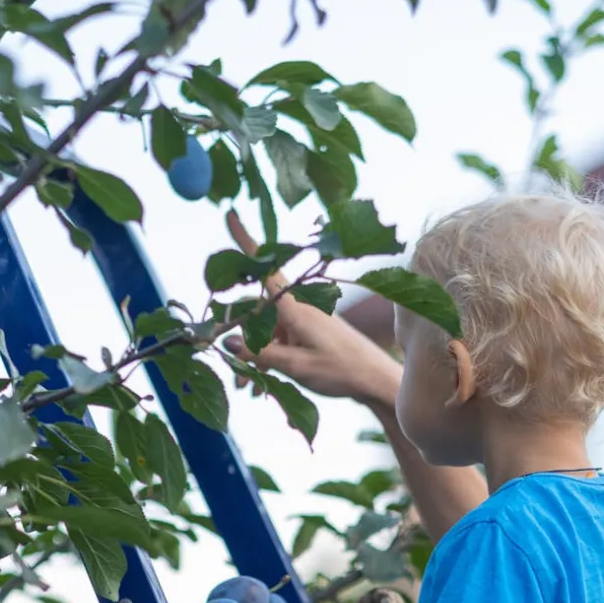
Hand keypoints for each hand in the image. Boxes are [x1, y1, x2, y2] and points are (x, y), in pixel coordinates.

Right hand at [223, 210, 402, 408]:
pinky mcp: (309, 328)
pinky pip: (280, 336)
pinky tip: (263, 383)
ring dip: (254, 355)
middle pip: (255, 310)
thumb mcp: (296, 366)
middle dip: (240, 341)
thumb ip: (260, 353)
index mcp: (297, 307)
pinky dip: (269, 355)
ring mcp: (304, 316)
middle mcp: (300, 305)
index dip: (246, 242)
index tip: (230, 214)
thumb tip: (227, 340)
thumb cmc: (342, 371)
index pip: (264, 269)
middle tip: (235, 377)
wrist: (375, 380)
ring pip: (266, 328)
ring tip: (249, 388)